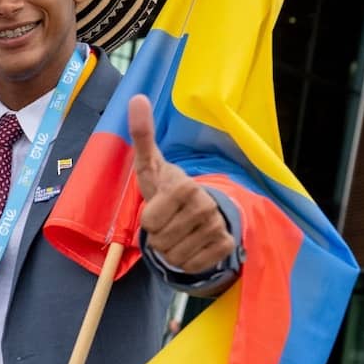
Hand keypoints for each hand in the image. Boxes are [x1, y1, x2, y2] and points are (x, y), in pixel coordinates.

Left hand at [129, 94, 234, 273]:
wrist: (196, 207)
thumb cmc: (165, 186)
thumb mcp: (148, 164)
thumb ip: (142, 135)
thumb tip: (137, 98)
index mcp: (184, 186)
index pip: (150, 222)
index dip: (147, 220)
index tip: (157, 207)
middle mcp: (206, 205)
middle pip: (161, 241)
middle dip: (157, 236)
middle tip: (167, 221)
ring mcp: (218, 226)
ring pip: (174, 256)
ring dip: (169, 249)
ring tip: (177, 231)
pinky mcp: (226, 245)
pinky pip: (192, 265)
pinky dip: (186, 260)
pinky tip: (191, 244)